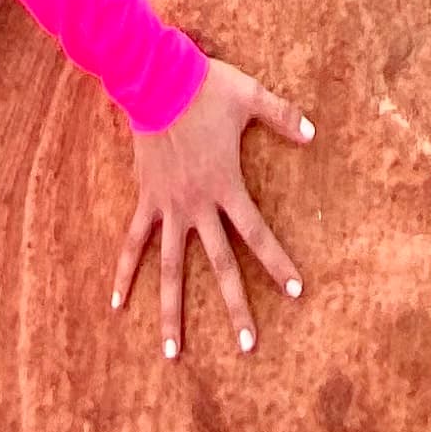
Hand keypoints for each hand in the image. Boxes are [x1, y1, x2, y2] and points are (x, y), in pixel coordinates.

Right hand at [112, 58, 312, 361]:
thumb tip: (314, 133)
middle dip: (236, 306)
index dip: (277, 262)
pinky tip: (116, 304)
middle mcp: (197, 206)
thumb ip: (283, 115)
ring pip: (171, 269)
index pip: (257, 233)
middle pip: (220, 265)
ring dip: (172, 312)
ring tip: (173, 353)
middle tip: (248, 346)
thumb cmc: (205, 88)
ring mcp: (168, 207)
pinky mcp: (145, 200)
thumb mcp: (251, 97)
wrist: (154, 78)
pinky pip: (133, 243)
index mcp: (226, 186)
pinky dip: (124, 273)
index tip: (295, 292)